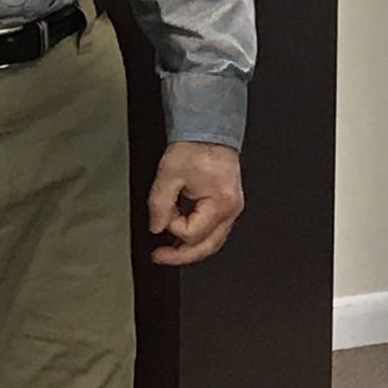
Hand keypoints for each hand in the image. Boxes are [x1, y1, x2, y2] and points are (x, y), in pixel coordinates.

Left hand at [147, 142, 244, 266]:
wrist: (208, 130)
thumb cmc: (196, 146)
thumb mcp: (169, 174)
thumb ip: (159, 204)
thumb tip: (156, 227)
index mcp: (221, 203)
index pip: (192, 233)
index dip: (172, 226)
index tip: (162, 214)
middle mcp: (231, 209)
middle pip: (207, 246)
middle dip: (181, 255)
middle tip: (160, 257)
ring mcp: (231, 208)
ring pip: (212, 241)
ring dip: (189, 248)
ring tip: (168, 251)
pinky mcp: (226, 204)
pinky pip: (213, 230)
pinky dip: (196, 236)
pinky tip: (181, 236)